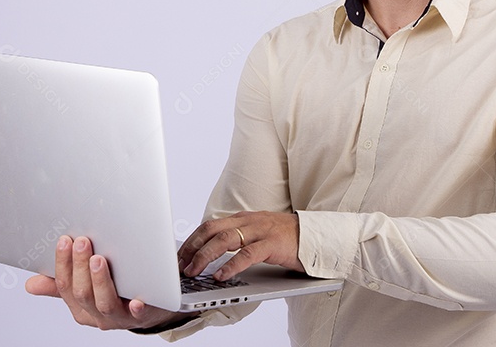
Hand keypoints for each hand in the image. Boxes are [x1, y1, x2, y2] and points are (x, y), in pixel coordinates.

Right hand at [25, 235, 184, 330]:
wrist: (149, 311)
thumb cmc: (114, 294)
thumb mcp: (84, 290)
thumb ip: (60, 286)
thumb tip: (31, 284)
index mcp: (79, 306)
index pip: (64, 286)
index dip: (63, 263)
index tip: (65, 240)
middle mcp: (95, 314)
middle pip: (82, 293)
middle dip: (80, 267)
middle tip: (83, 242)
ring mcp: (118, 317)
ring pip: (104, 303)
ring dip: (100, 281)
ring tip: (99, 259)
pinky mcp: (142, 316)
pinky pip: (138, 315)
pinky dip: (136, 308)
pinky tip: (136, 300)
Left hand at [178, 211, 302, 281]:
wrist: (317, 237)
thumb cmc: (287, 240)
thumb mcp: (258, 236)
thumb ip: (239, 241)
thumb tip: (212, 257)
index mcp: (243, 218)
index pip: (209, 226)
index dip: (191, 241)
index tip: (178, 257)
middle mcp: (249, 221)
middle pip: (211, 230)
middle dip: (191, 248)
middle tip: (179, 266)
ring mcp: (261, 231)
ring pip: (225, 240)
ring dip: (205, 256)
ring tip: (193, 271)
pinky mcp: (273, 244)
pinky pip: (247, 254)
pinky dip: (231, 265)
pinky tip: (221, 275)